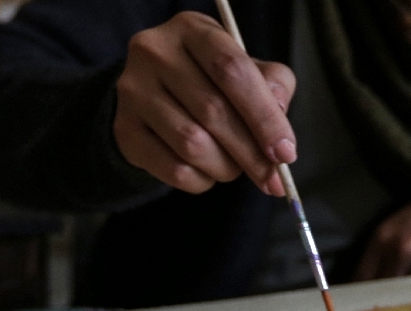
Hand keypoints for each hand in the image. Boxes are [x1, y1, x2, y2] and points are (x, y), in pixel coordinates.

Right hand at [113, 11, 296, 195]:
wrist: (153, 93)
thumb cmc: (211, 80)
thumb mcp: (245, 69)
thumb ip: (272, 87)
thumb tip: (280, 132)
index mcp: (192, 29)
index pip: (232, 70)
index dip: (264, 116)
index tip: (286, 153)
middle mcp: (155, 53)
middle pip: (213, 111)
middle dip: (251, 153)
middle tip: (272, 179)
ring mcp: (133, 91)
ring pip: (193, 145)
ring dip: (225, 168)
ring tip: (234, 168)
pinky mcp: (125, 130)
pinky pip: (173, 169)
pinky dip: (202, 181)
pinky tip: (208, 173)